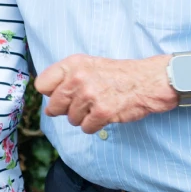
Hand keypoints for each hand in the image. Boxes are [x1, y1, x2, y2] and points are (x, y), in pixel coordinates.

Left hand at [35, 55, 178, 132]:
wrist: (148, 81)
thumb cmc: (119, 75)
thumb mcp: (89, 65)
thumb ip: (67, 77)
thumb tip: (48, 101)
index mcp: (73, 64)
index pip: (41, 85)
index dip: (51, 94)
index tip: (62, 96)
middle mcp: (78, 77)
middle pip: (54, 106)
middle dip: (66, 110)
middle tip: (83, 104)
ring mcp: (90, 95)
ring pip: (71, 119)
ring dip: (84, 118)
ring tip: (98, 106)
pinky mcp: (102, 112)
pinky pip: (86, 128)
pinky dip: (95, 125)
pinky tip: (105, 114)